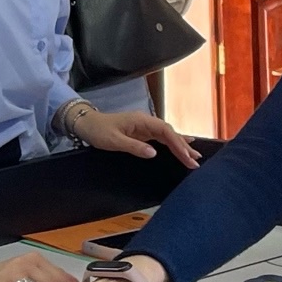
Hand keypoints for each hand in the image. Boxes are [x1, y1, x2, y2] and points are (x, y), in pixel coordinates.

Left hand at [70, 107, 200, 168]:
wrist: (86, 124)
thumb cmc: (98, 131)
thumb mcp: (114, 140)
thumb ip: (134, 146)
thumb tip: (154, 153)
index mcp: (141, 121)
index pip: (165, 132)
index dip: (177, 144)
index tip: (187, 156)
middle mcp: (146, 122)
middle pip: (169, 133)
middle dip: (183, 147)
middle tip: (196, 161)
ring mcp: (144, 127)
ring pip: (167, 136)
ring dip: (180, 146)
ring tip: (194, 157)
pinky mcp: (142, 133)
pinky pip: (160, 138)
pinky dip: (172, 143)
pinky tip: (182, 146)